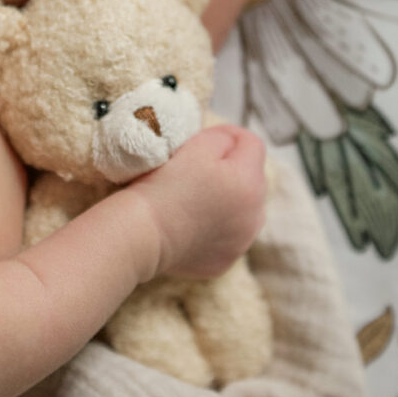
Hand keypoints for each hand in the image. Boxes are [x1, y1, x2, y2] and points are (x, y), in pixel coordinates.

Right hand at [127, 125, 266, 279]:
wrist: (142, 232)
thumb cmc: (166, 185)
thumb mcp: (196, 146)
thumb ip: (222, 138)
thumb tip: (230, 142)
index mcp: (250, 183)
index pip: (253, 144)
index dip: (230, 134)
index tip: (207, 138)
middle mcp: (255, 216)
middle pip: (252, 178)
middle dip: (231, 168)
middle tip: (199, 167)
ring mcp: (241, 243)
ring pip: (244, 209)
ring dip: (229, 199)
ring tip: (198, 198)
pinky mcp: (225, 262)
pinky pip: (229, 236)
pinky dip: (217, 227)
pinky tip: (192, 224)